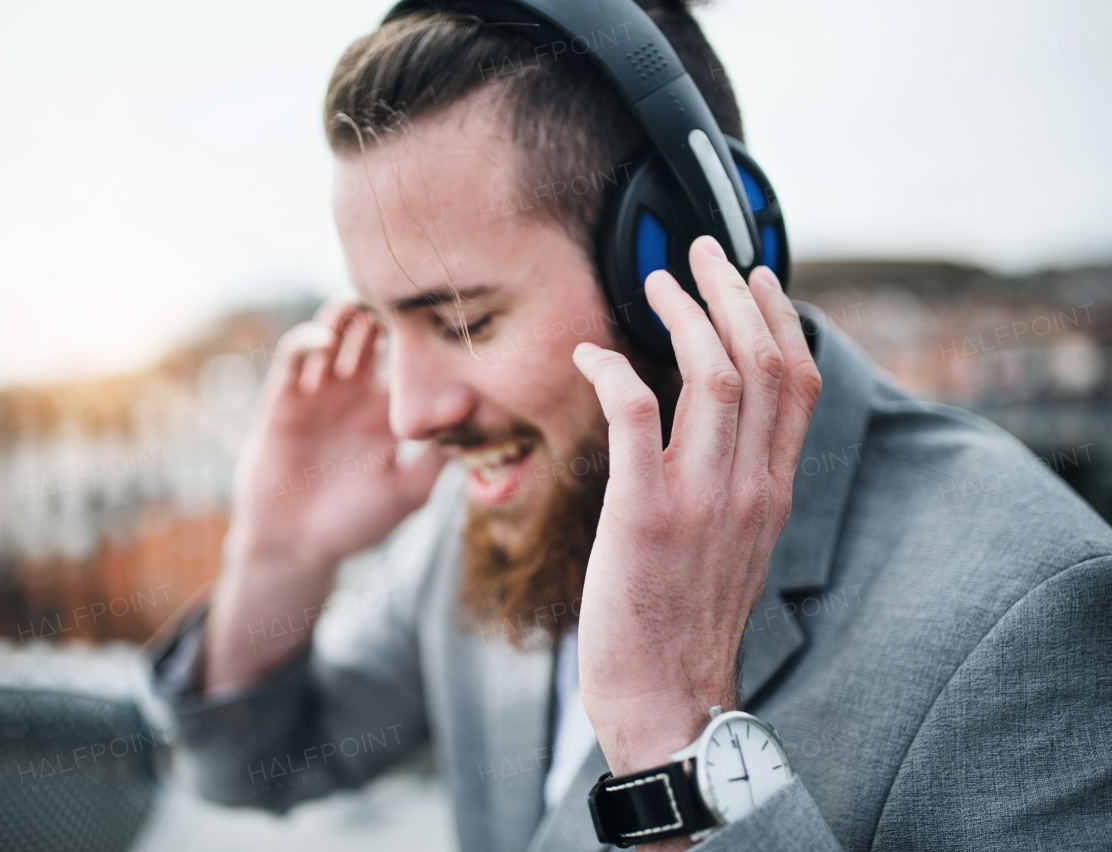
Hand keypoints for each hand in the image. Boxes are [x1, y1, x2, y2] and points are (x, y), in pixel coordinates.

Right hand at [229, 300, 443, 572]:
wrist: (296, 545)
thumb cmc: (357, 521)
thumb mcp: (408, 492)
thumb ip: (437, 456)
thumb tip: (471, 408)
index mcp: (393, 408)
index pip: (415, 358)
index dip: (430, 335)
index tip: (451, 318)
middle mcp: (359, 390)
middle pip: (377, 329)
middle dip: (390, 309)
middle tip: (406, 295)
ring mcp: (322, 389)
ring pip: (336, 329)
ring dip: (348, 311)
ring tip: (364, 304)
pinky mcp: (285, 395)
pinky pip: (294, 354)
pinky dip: (308, 340)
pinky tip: (326, 343)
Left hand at [572, 237, 820, 794]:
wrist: (668, 701)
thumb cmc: (687, 621)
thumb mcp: (734, 545)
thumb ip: (735, 482)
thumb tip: (714, 427)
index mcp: (773, 490)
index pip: (795, 381)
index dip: (779, 316)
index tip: (756, 274)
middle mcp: (750, 486)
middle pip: (760, 361)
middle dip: (733, 291)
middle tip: (701, 250)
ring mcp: (702, 499)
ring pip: (712, 375)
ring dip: (683, 314)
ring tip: (653, 280)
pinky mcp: (645, 516)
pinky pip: (637, 416)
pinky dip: (616, 370)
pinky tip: (592, 354)